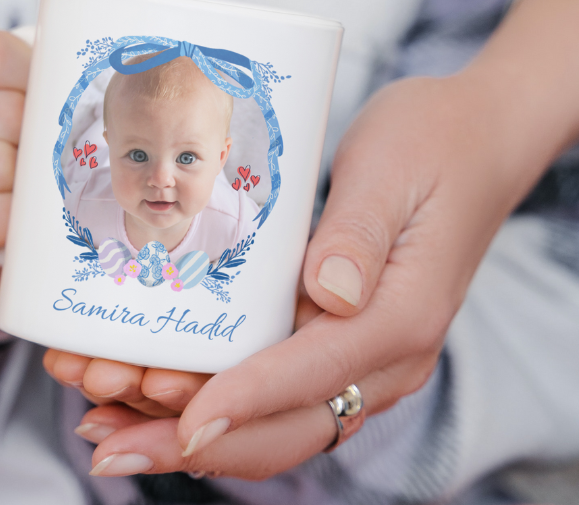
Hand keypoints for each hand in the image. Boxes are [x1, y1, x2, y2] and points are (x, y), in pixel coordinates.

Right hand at [0, 29, 30, 309]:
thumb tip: (62, 53)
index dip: (32, 76)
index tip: (37, 96)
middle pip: (7, 111)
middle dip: (33, 137)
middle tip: (26, 155)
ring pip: (3, 164)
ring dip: (25, 183)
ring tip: (10, 192)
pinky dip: (13, 221)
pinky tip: (4, 224)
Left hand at [45, 74, 522, 477]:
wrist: (475, 136)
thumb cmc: (434, 141)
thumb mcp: (392, 171)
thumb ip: (360, 234)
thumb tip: (330, 296)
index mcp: (402, 318)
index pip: (314, 374)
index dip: (245, 400)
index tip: (182, 419)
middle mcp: (383, 356)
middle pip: (285, 426)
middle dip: (193, 442)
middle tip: (106, 443)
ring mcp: (359, 352)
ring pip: (271, 418)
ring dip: (185, 427)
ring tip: (103, 422)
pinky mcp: (335, 335)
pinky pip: (271, 385)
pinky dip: (209, 394)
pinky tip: (149, 388)